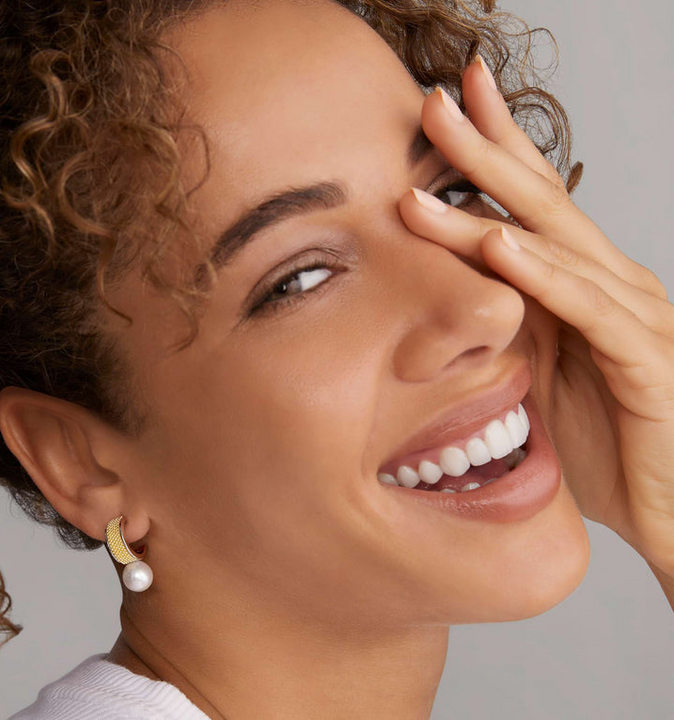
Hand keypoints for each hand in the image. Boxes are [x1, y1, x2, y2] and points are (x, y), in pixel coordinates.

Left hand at [398, 57, 673, 579]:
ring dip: (491, 201)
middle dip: (486, 146)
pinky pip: (588, 309)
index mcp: (581, 284)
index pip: (531, 202)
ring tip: (436, 163)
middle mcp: (611, 284)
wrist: (671, 508)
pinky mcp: (645, 360)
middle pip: (540, 201)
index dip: (493, 148)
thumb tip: (443, 293)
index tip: (444, 103)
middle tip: (433, 98)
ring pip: (555, 245)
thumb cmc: (604, 440)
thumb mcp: (538, 370)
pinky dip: (542, 275)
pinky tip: (500, 247)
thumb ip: (505, 325)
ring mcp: (634, 316)